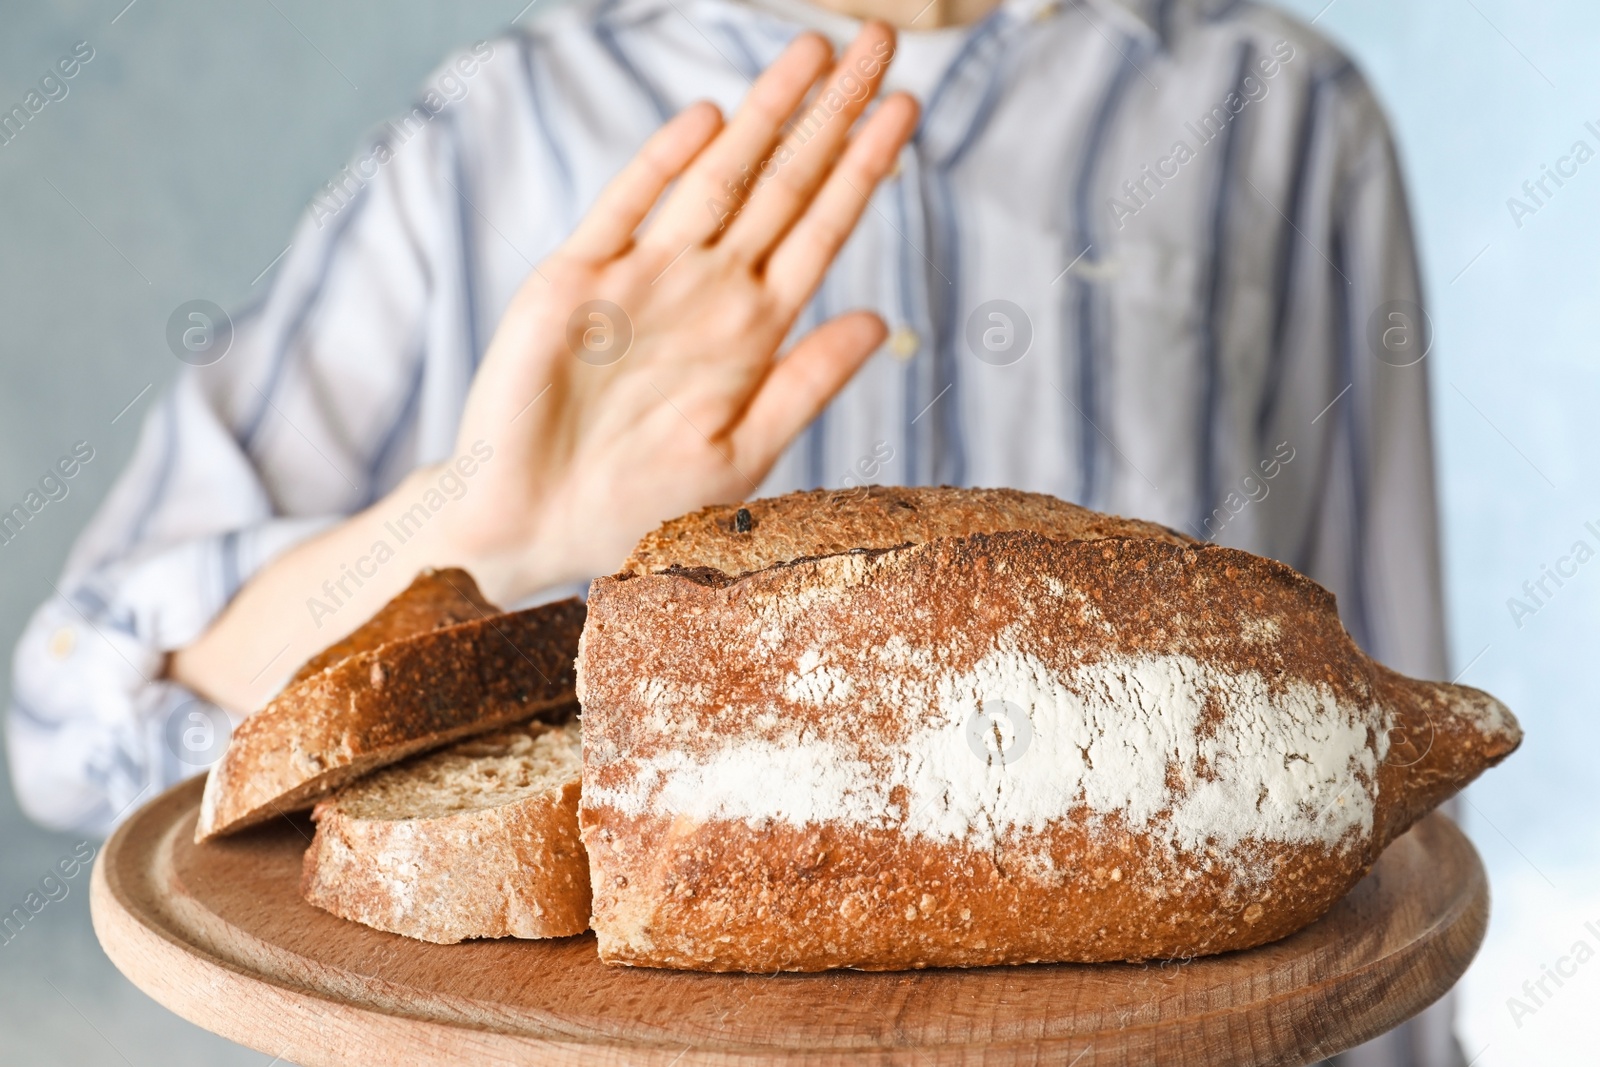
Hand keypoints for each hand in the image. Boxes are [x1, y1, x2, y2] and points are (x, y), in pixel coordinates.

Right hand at [437, 23, 917, 599]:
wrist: (534, 528)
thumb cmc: (639, 505)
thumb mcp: (742, 454)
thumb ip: (806, 384)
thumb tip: (880, 321)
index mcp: (753, 331)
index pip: (822, 230)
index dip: (864, 168)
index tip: (907, 109)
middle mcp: (707, 290)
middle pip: (784, 185)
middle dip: (831, 113)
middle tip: (879, 42)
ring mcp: (642, 278)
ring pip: (717, 179)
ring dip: (766, 116)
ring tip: (816, 54)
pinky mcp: (577, 281)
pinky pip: (628, 207)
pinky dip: (667, 162)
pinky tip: (710, 119)